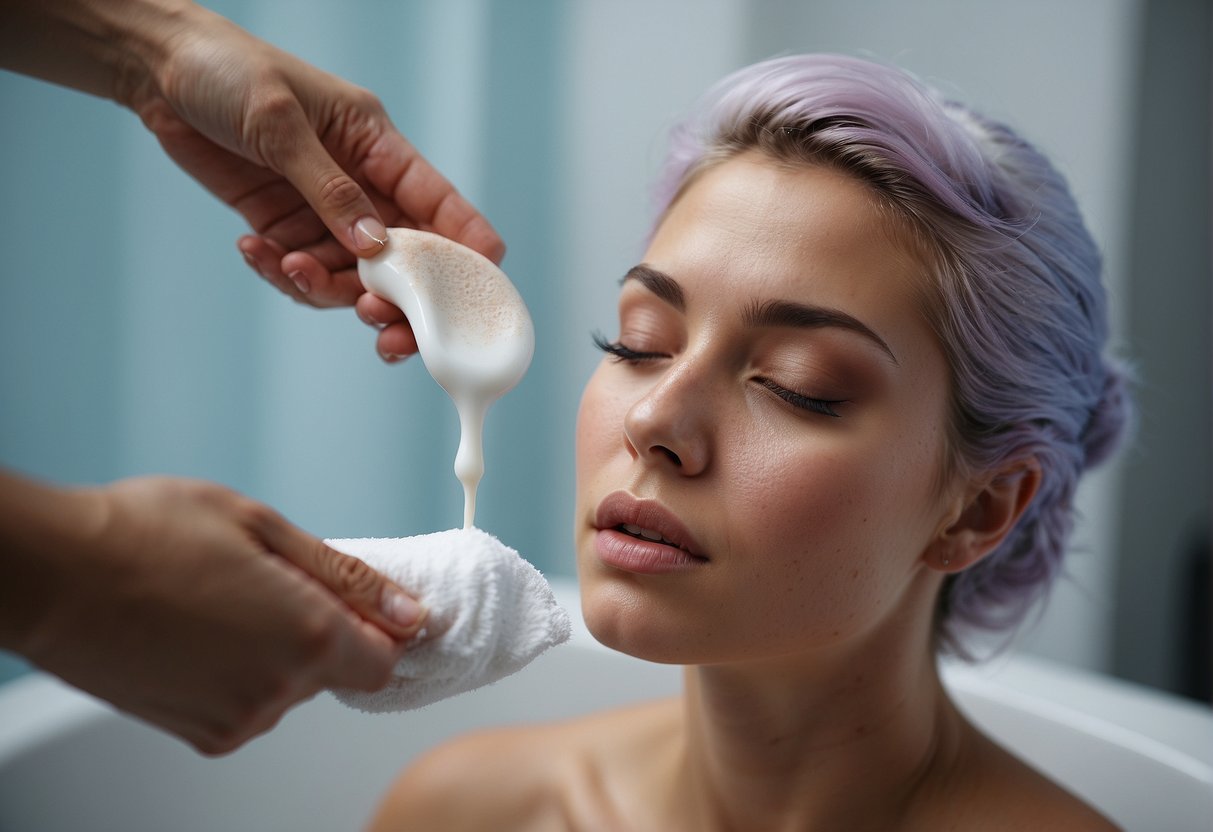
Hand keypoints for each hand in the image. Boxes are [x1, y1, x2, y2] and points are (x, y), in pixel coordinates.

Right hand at [7, 475, 425, 754]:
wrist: (52, 574)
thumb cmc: (147, 533)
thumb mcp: (262, 528)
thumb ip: (346, 578)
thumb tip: (409, 612)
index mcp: (307, 636)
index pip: (385, 661)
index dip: (379, 629)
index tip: (356, 601)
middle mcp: (277, 690)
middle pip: (336, 673)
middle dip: (319, 629)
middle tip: (265, 581)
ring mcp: (236, 718)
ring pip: (290, 688)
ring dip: (275, 651)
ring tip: (220, 601)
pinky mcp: (198, 733)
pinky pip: (249, 706)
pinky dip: (239, 674)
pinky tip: (199, 632)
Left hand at [123, 4, 503, 314]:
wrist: (160, 68)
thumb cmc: (230, 71)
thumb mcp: (281, 122)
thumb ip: (328, 188)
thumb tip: (375, 248)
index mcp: (380, 148)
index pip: (440, 205)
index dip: (466, 250)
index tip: (472, 297)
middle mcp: (362, 186)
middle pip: (405, 260)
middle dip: (399, 302)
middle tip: (385, 337)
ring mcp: (324, 212)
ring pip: (351, 278)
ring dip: (326, 289)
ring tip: (290, 268)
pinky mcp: (284, 228)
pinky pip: (300, 272)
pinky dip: (281, 275)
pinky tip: (253, 252)